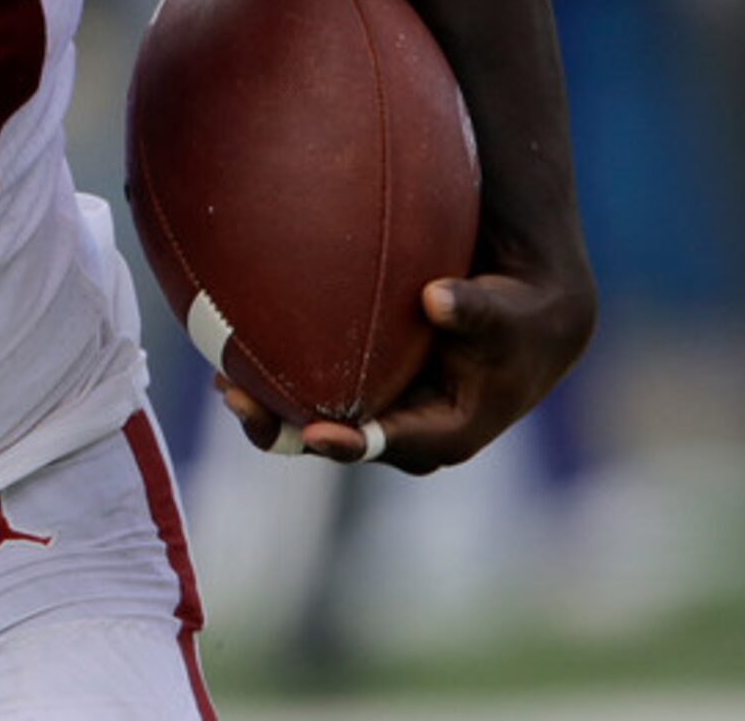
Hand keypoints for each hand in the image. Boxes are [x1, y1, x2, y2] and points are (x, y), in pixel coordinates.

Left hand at [215, 265, 596, 471]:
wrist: (522, 324)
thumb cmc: (515, 321)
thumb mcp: (504, 318)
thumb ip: (474, 310)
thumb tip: (436, 298)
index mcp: (446, 434)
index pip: (392, 446)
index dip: (352, 444)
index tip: (315, 434)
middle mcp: (406, 435)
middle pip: (338, 443)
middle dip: (286, 429)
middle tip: (237, 400)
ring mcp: (384, 417)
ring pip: (316, 424)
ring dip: (270, 409)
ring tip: (222, 379)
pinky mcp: (368, 393)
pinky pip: (315, 394)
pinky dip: (279, 379)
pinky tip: (234, 352)